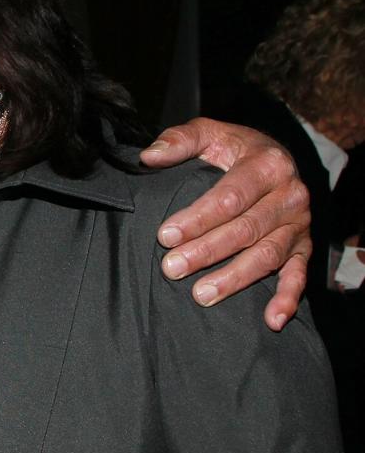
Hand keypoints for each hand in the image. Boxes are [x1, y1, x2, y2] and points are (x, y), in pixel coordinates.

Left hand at [140, 117, 310, 330]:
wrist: (276, 158)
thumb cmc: (235, 149)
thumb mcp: (210, 133)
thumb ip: (180, 140)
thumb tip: (149, 156)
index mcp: (267, 165)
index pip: (229, 197)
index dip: (197, 218)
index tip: (165, 235)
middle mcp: (290, 196)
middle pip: (245, 230)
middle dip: (206, 252)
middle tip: (172, 268)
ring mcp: (299, 225)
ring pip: (266, 256)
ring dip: (234, 279)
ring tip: (200, 294)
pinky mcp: (304, 247)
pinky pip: (298, 276)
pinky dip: (287, 299)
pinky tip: (271, 320)